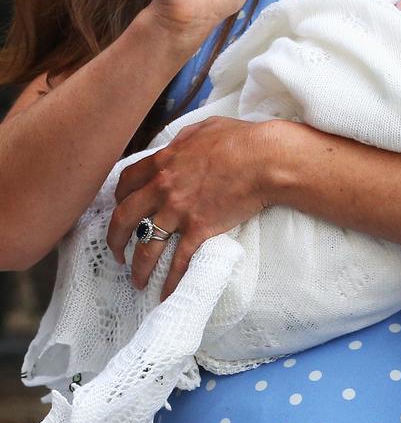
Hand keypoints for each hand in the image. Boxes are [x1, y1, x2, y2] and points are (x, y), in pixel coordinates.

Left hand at [107, 116, 278, 298]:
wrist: (263, 160)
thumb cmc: (239, 139)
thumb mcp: (203, 128)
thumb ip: (183, 139)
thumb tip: (176, 145)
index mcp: (163, 162)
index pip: (127, 182)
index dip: (119, 198)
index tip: (120, 209)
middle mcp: (163, 189)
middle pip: (124, 218)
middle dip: (115, 239)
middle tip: (116, 252)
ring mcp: (179, 211)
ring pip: (146, 246)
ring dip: (138, 267)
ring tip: (137, 281)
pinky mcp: (199, 229)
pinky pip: (178, 261)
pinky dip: (171, 281)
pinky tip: (166, 294)